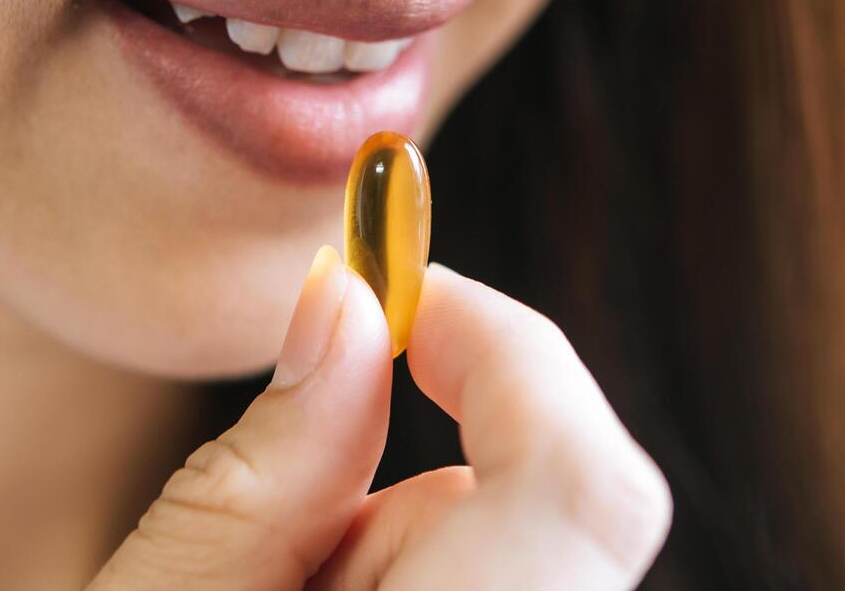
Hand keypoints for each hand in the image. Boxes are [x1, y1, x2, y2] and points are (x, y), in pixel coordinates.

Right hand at [87, 246, 671, 589]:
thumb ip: (267, 464)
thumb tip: (342, 301)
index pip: (577, 473)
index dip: (499, 343)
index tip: (387, 283)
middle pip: (557, 494)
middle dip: (423, 449)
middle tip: (289, 481)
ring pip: (524, 545)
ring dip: (405, 532)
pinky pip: (506, 586)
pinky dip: (420, 575)